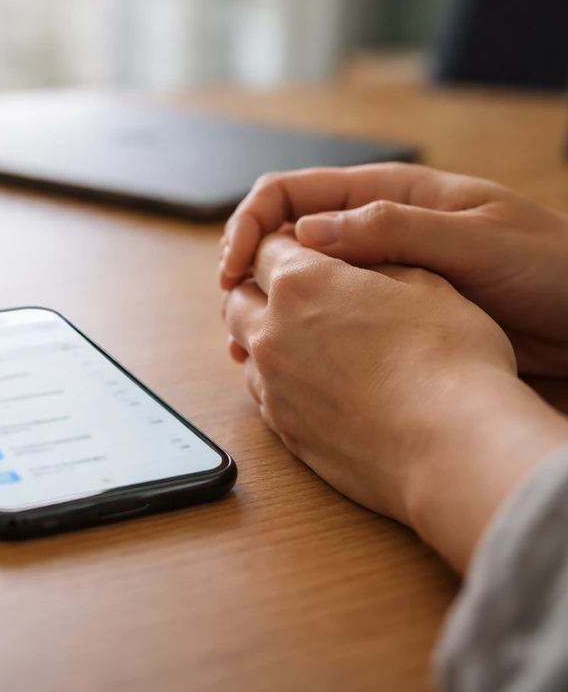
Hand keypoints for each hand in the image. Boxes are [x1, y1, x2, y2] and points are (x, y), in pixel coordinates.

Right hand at [217, 164, 567, 375]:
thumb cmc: (552, 266)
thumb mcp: (477, 240)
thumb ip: (395, 229)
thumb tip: (308, 230)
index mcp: (387, 196)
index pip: (290, 193)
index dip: (250, 224)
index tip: (234, 268)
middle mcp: (372, 232)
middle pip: (283, 238)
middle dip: (247, 268)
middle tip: (233, 313)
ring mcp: (377, 275)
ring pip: (300, 282)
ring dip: (266, 306)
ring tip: (245, 344)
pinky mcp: (388, 315)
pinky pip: (329, 318)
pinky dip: (300, 335)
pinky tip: (289, 362)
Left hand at [224, 233, 567, 572]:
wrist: (452, 446)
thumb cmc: (450, 358)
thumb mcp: (425, 281)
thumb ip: (375, 261)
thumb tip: (353, 262)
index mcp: (300, 284)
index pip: (266, 248)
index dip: (287, 245)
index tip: (307, 250)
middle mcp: (271, 333)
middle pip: (238, 298)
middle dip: (258, 289)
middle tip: (297, 292)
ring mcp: (272, 386)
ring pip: (245, 348)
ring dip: (264, 337)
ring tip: (306, 339)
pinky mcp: (283, 429)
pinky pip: (264, 393)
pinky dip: (279, 380)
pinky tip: (316, 383)